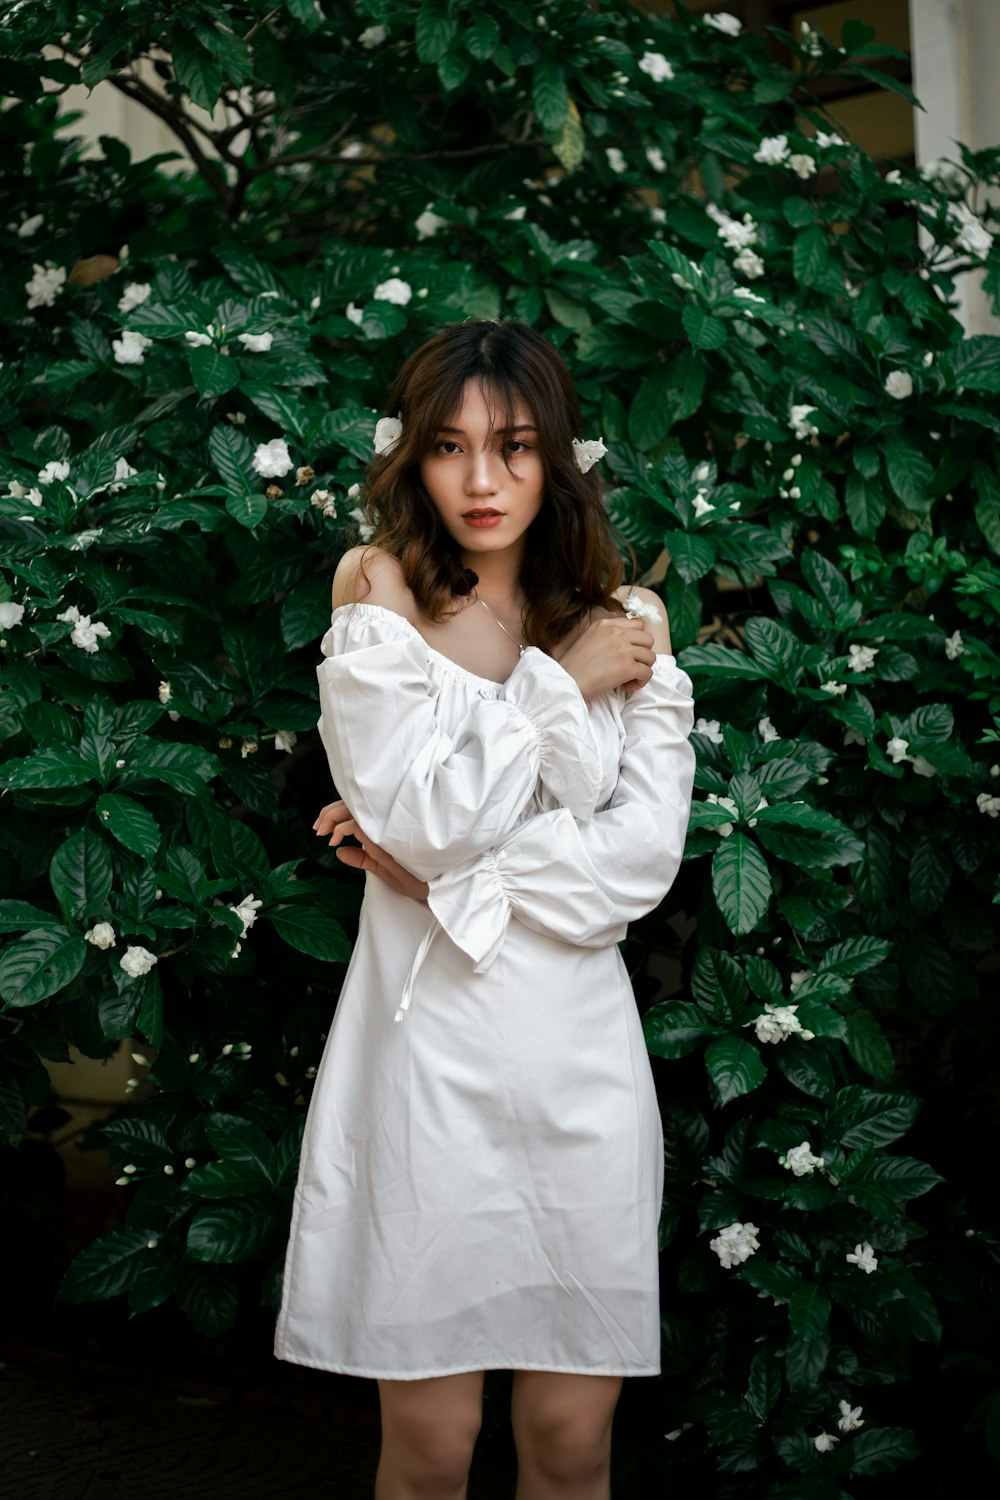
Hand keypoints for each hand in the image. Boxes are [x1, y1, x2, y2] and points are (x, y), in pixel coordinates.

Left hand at [314, 800, 428, 901]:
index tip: (322, 826)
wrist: (433, 885)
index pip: (357, 807)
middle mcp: (386, 821)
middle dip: (329, 813)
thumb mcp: (381, 867)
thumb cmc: (413, 876)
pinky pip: (359, 823)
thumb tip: (339, 852)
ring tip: (323, 832)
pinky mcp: (386, 835)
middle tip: (318, 828)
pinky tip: (336, 839)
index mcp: (385, 825)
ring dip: (333, 817)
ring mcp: (386, 826)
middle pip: (352, 804)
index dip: (335, 811)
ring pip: (353, 810)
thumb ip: (361, 858)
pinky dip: (343, 828)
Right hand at [554, 615, 655, 699]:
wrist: (566, 681)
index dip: (637, 639)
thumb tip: (627, 643)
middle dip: (643, 653)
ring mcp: (623, 649)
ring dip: (643, 668)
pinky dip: (641, 682)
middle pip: (648, 639)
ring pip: (650, 657)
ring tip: (630, 677)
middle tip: (632, 665)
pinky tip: (627, 685)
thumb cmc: (574, 665)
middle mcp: (617, 633)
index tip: (630, 651)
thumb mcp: (588, 638)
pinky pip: (647, 673)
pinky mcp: (627, 667)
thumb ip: (607, 635)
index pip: (637, 624)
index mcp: (606, 624)